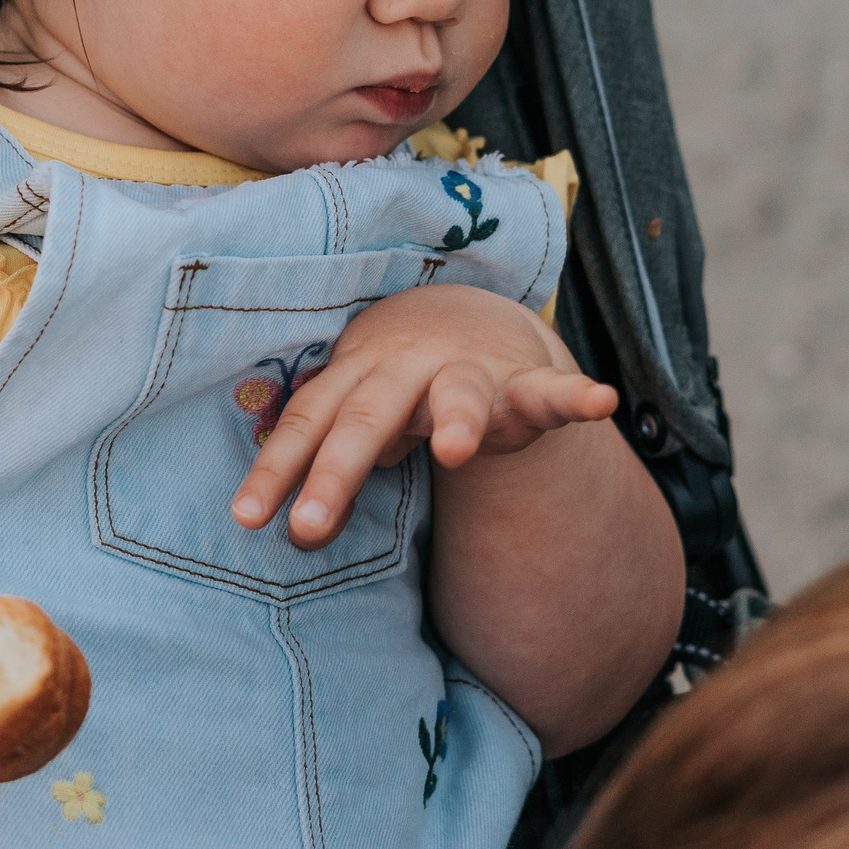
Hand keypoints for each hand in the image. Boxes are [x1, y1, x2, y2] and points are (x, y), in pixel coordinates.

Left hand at [230, 284, 618, 549]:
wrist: (461, 318)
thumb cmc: (391, 385)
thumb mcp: (357, 414)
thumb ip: (329, 464)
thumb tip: (296, 531)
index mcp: (357, 377)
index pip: (310, 422)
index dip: (278, 468)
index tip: (248, 518)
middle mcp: (406, 369)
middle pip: (365, 420)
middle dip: (336, 474)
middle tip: (306, 529)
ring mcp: (467, 373)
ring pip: (458, 395)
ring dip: (459, 419)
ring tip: (457, 450)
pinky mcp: (523, 385)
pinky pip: (551, 390)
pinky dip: (576, 396)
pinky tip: (600, 401)